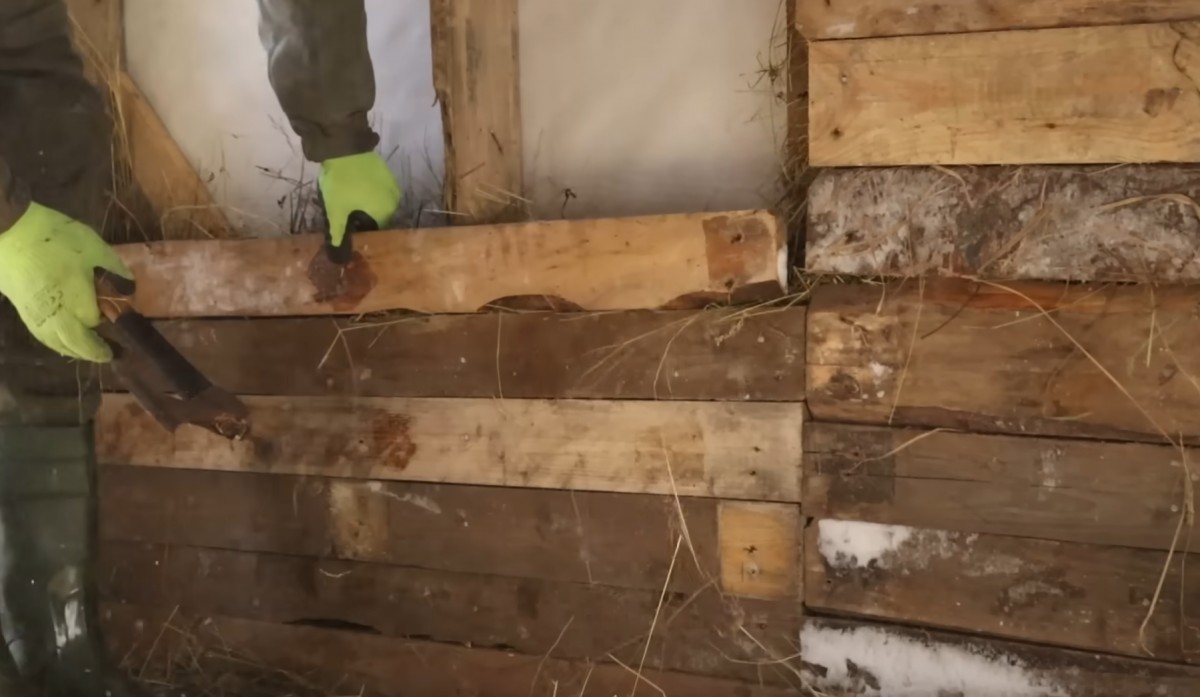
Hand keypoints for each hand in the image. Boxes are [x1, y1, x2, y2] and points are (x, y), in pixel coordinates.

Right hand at [0, 203, 133, 362]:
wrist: (5, 230)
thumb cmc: (54, 239)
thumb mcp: (93, 248)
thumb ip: (114, 268)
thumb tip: (130, 287)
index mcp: (75, 305)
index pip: (96, 324)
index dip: (109, 322)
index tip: (119, 321)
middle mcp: (54, 317)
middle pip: (74, 344)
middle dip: (92, 351)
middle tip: (107, 354)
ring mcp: (33, 315)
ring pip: (54, 343)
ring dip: (72, 349)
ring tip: (85, 348)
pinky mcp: (19, 308)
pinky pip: (41, 334)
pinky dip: (54, 340)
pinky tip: (60, 334)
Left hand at [319, 151, 401, 246]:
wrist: (345, 147)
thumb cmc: (341, 184)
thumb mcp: (335, 212)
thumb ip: (338, 235)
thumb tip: (337, 259)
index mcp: (385, 214)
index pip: (373, 230)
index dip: (356, 228)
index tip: (342, 221)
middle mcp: (395, 201)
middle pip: (376, 215)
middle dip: (360, 215)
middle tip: (342, 207)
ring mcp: (392, 184)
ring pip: (377, 201)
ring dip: (364, 201)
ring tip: (346, 194)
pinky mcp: (387, 171)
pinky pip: (377, 188)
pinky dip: (367, 189)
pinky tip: (353, 183)